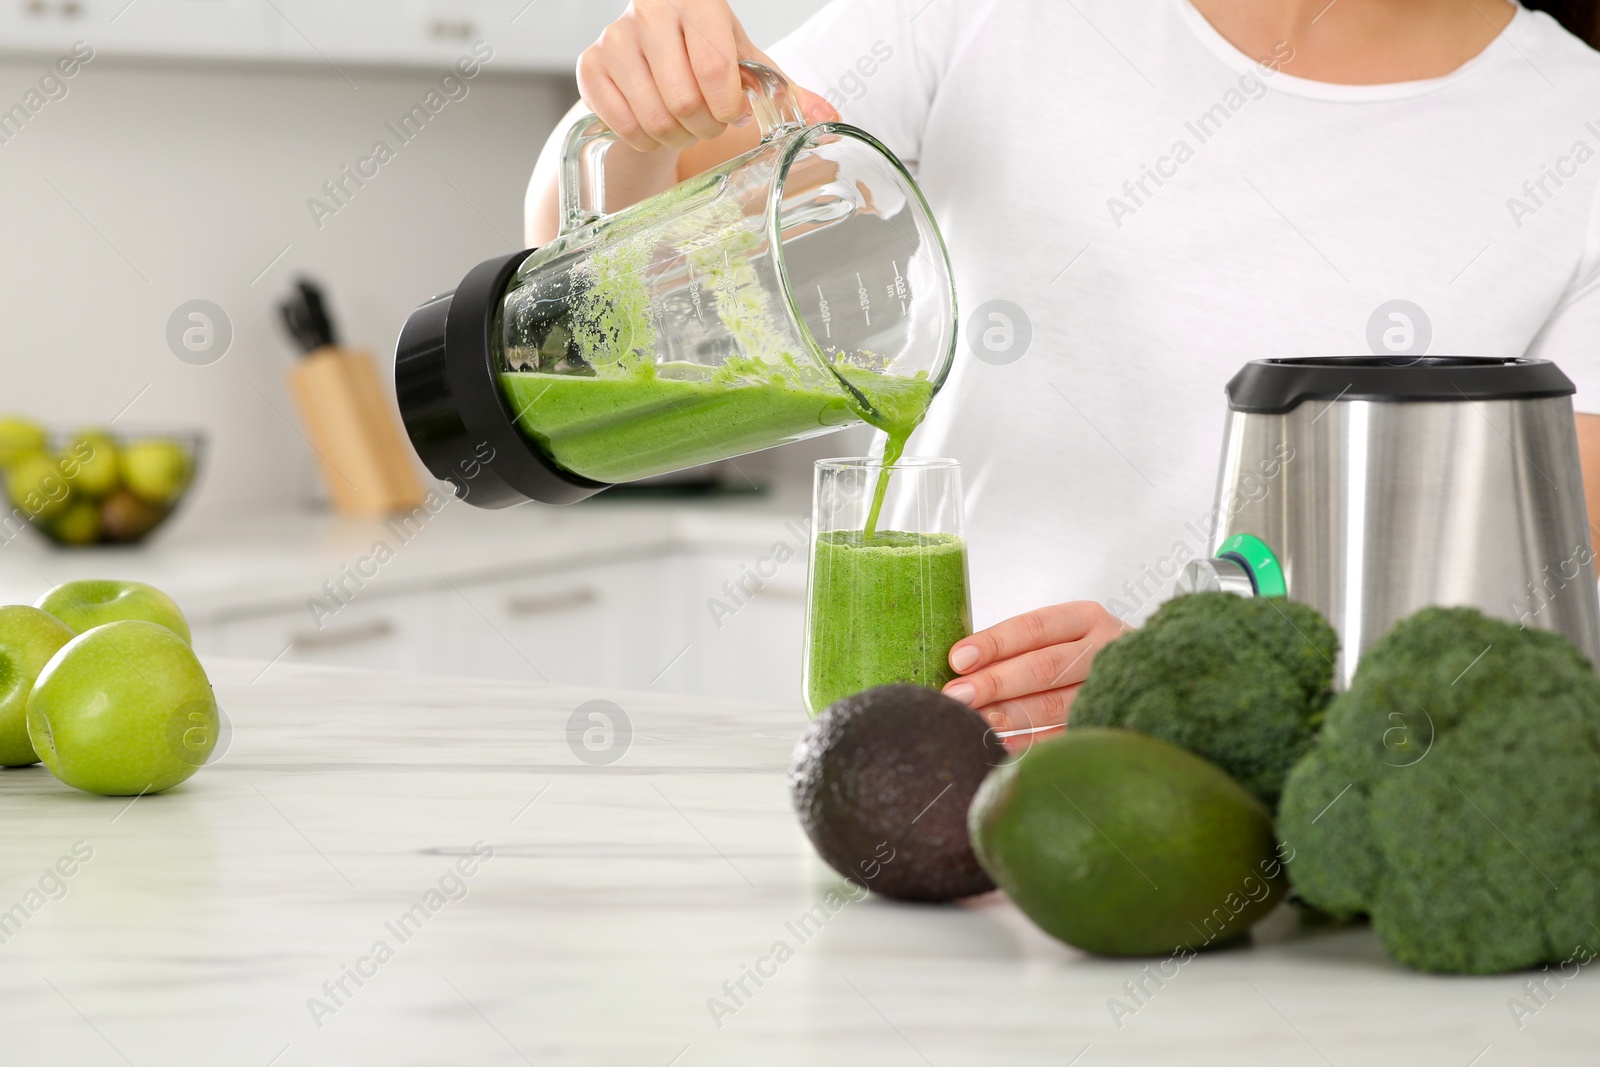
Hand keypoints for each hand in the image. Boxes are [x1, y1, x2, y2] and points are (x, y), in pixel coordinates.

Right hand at [577, 0, 838, 153]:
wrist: (648, 50)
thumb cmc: (703, 54)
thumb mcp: (744, 65)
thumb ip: (785, 91)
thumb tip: (828, 116)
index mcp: (696, 3)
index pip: (715, 68)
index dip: (728, 107)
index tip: (731, 111)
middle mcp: (650, 13)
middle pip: (683, 100)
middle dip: (703, 127)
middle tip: (707, 123)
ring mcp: (614, 39)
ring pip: (654, 118)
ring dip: (676, 137)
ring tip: (683, 126)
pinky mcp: (589, 67)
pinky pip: (624, 126)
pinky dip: (646, 140)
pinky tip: (655, 127)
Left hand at [942, 602, 1130, 746]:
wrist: (1153, 672)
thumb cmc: (1082, 652)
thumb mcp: (1060, 634)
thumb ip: (1017, 647)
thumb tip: (960, 668)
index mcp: (1086, 619)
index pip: (1034, 628)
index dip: (994, 644)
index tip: (958, 659)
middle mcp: (1104, 650)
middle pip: (1044, 667)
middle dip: (996, 683)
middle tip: (958, 696)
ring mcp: (1111, 690)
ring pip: (1055, 705)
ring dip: (1008, 716)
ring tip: (973, 722)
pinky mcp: (1111, 724)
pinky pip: (1065, 736)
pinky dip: (1031, 744)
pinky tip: (1001, 745)